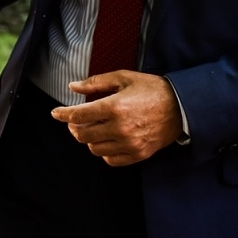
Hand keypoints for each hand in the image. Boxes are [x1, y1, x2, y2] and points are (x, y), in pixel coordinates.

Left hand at [50, 70, 181, 165]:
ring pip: (94, 149)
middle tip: (76, 121)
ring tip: (93, 129)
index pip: (79, 115)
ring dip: (89, 139)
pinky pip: (111, 160)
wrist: (182, 107)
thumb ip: (95, 83)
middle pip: (83, 135)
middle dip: (75, 127)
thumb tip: (72, 86)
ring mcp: (130, 143)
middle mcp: (120, 128)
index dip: (63, 114)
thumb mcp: (124, 78)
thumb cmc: (152, 89)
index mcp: (115, 107)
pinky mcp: (139, 154)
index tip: (55, 113)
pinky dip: (104, 152)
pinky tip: (106, 141)